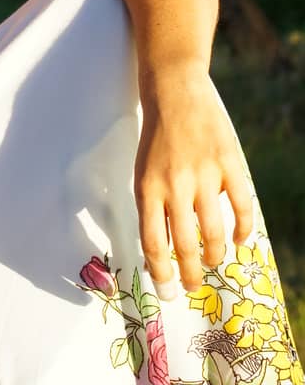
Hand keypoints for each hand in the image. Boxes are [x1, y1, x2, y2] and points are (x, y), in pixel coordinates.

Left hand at [134, 78, 254, 296]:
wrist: (175, 92)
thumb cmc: (155, 138)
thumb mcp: (142, 172)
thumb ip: (152, 207)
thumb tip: (161, 250)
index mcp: (148, 188)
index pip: (153, 243)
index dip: (161, 273)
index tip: (166, 292)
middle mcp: (175, 185)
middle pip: (185, 245)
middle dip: (189, 274)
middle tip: (192, 286)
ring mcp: (205, 174)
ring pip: (214, 232)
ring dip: (213, 254)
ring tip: (211, 260)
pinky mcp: (229, 163)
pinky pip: (241, 205)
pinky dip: (243, 228)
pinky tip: (240, 239)